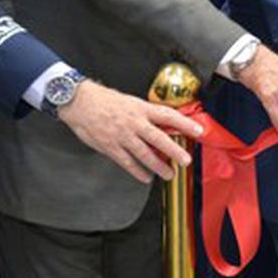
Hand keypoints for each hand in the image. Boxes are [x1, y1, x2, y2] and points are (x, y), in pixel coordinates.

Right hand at [57, 80, 202, 182]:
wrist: (79, 102)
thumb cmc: (105, 100)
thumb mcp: (130, 102)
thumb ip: (145, 114)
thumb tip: (164, 124)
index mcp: (140, 109)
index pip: (168, 116)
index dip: (185, 123)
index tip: (198, 131)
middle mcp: (133, 123)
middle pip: (159, 138)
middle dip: (174, 151)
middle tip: (186, 160)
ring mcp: (122, 136)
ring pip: (144, 154)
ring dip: (158, 166)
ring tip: (169, 174)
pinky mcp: (110, 147)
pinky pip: (127, 162)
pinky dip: (138, 171)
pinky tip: (146, 177)